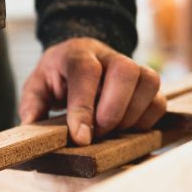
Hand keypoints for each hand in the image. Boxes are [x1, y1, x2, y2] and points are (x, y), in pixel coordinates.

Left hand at [18, 37, 165, 145]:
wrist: (80, 57)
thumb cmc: (58, 76)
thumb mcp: (37, 86)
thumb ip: (32, 104)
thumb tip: (33, 125)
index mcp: (77, 53)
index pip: (85, 71)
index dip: (84, 106)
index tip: (81, 137)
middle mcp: (108, 55)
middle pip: (125, 71)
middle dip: (112, 111)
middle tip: (97, 133)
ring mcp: (132, 67)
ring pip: (148, 82)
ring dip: (131, 116)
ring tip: (110, 130)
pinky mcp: (147, 84)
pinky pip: (159, 101)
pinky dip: (145, 121)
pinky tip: (125, 128)